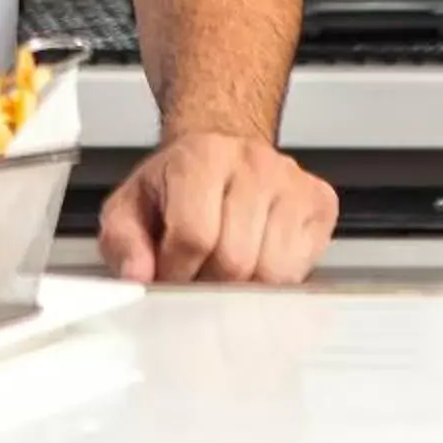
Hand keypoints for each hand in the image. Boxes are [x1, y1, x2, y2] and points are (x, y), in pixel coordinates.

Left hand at [99, 132, 335, 285]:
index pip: (195, 235)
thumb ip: (122, 242)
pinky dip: (274, 283)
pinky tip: (255, 262)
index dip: (178, 271)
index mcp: (201, 156)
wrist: (220, 154)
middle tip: (198, 276)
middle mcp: (252, 162)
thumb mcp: (130, 207)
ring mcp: (291, 181)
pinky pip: (300, 270)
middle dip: (209, 283)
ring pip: (272, 272)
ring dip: (243, 287)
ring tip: (224, 269)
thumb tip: (137, 275)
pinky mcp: (320, 203)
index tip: (171, 275)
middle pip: (235, 258)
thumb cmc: (176, 185)